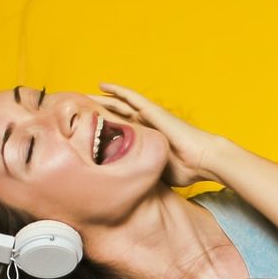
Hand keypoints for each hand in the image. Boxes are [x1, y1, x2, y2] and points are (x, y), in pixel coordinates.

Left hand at [91, 82, 228, 187]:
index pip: (118, 132)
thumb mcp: (153, 174)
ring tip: (82, 95)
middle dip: (97, 113)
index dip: (102, 130)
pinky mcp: (152, 111)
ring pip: (119, 104)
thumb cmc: (183, 170)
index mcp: (144, 140)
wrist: (201, 160)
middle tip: (76, 111)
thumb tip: (124, 192)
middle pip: (115, 115)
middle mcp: (144, 125)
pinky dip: (117, 90)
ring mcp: (148, 117)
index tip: (84, 132)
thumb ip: (140, 175)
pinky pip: (131, 97)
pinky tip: (102, 86)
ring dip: (101, 99)